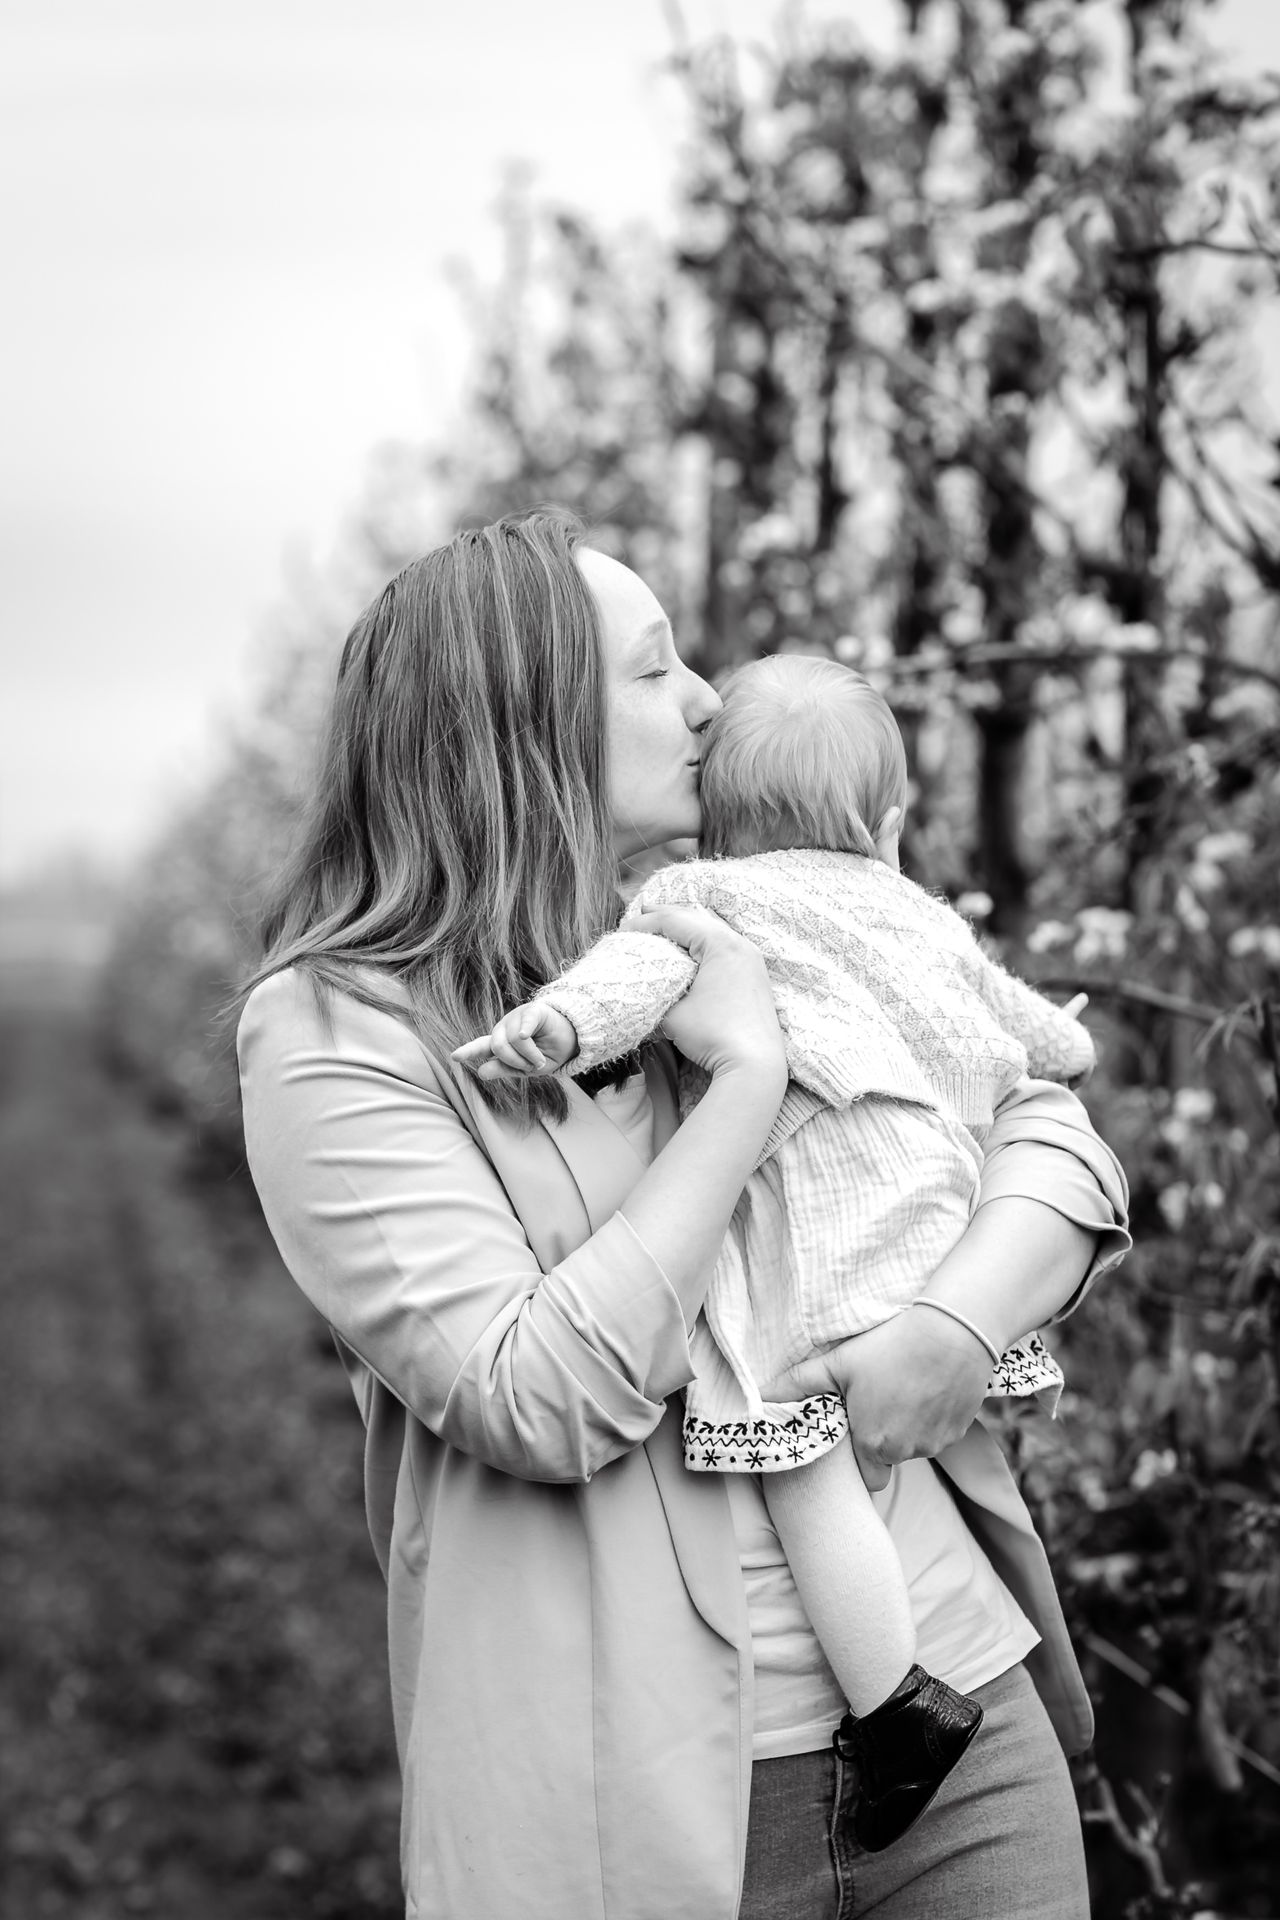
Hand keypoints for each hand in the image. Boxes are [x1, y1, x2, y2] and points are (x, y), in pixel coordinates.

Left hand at [451, 1001, 579, 1081]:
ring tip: (540, 1058)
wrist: (573, 1041)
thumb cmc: (548, 1053)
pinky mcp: (532, 1010)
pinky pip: (523, 1029)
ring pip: (512, 1041)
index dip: (468, 1051)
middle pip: (497, 1047)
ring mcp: (517, 1017)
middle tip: (533, 1067)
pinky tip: (527, 1037)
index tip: (454, 1057)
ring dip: (529, 1056)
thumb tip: (481, 1072)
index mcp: (501, 1043)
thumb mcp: (527, 1068)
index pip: (481, 1046)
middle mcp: (505, 1028)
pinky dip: (525, 1037)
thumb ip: (505, 1068)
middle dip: (515, 1062)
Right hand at [620, 902, 786, 1085]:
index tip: (622, 931)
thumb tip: (648, 985)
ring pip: (713, 930)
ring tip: (663, 929)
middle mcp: (740, 944)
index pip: (675, 921)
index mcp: (720, 943)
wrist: (754, 1065)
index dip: (645, 923)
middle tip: (641, 914)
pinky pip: (724, 947)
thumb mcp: (672, 1012)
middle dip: (666, 917)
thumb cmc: (713, 1035)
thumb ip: (656, 991)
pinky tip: (690, 952)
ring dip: (687, 929)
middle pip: (696, 918)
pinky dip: (703, 944)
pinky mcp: (754, 975)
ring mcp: (751, 959)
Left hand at [772, 1309, 990, 1489]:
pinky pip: (938, 1434)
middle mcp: (906, 1452)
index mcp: (873, 1444)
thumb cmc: (891, 1347)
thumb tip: (760, 1396)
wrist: (952, 1332)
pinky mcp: (959, 1431)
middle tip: (876, 1403)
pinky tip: (925, 1388)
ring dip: (906, 1429)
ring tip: (902, 1389)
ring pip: (914, 1447)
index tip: (854, 1430)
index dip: (856, 1458)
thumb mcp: (839, 1363)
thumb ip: (798, 1385)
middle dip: (880, 1440)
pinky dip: (930, 1419)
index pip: (863, 1478)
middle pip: (887, 1460)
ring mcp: (936, 1444)